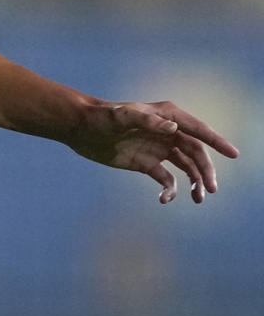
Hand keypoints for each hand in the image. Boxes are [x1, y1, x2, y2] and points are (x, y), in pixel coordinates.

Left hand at [66, 99, 238, 203]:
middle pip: (196, 153)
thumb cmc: (103, 117)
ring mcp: (159, 148)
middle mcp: (169, 132)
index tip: (233, 154)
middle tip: (211, 190)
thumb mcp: (123, 116)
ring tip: (198, 199)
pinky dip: (170, 190)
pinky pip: (166, 179)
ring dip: (194, 183)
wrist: (82, 129)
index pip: (199, 130)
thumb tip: (173, 129)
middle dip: (206, 171)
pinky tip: (165, 199)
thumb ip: (148, 121)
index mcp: (170, 116)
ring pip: (186, 167)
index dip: (217, 142)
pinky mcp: (146, 164)